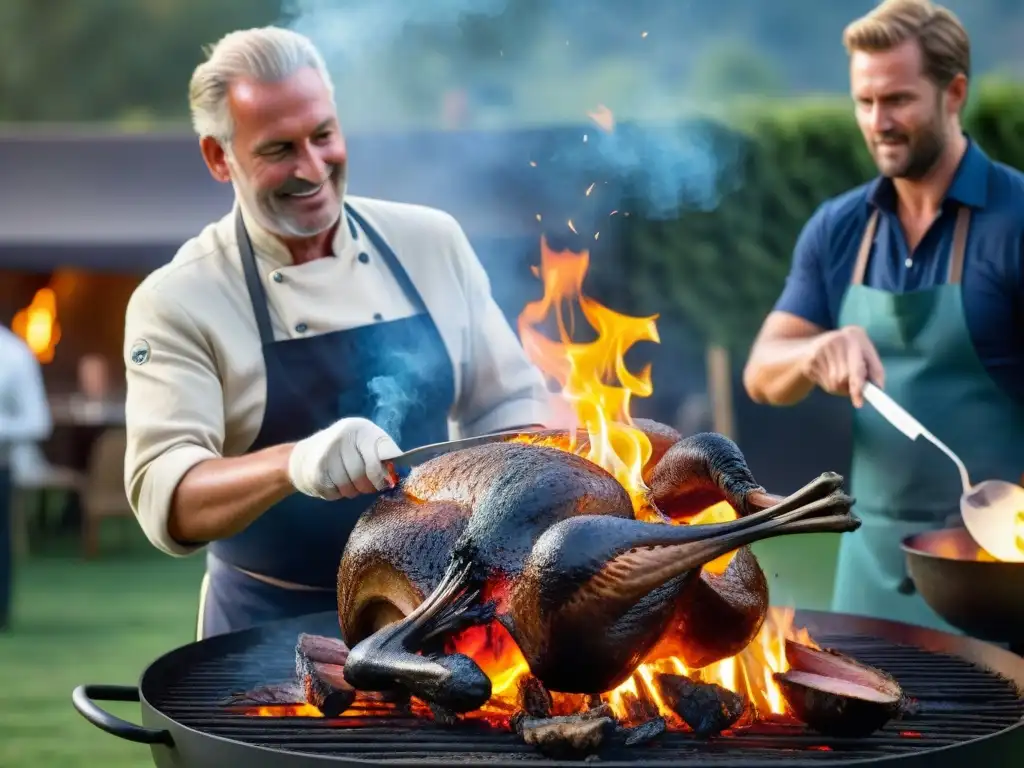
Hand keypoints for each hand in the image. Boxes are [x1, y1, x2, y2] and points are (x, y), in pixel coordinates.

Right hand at [287, 417, 401, 500]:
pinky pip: (334, 492)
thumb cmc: (345, 453)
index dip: (384, 475)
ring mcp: (327, 451)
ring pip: (349, 485)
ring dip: (351, 491)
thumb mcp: (365, 446)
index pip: (381, 457)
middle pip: (364, 474)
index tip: (386, 484)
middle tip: (365, 487)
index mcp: (362, 429)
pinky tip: (333, 484)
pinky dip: (336, 494)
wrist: (304, 455)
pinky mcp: (315, 468)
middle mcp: (344, 435)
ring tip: (348, 485)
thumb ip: (383, 456)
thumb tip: (400, 475)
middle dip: (367, 486)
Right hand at [800, 325, 884, 407]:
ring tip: (841, 374)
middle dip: (850, 387)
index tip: (859, 404)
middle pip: (842, 379)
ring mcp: (818, 353)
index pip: (854, 368)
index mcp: (851, 340)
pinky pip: (824, 384)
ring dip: (841, 387)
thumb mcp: (867, 351)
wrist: (823, 339)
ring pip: (833, 384)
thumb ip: (876, 369)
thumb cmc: (852, 348)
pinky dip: (831, 384)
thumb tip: (878, 389)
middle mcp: (832, 344)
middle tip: (855, 384)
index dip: (857, 387)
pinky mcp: (809, 363)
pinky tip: (830, 373)